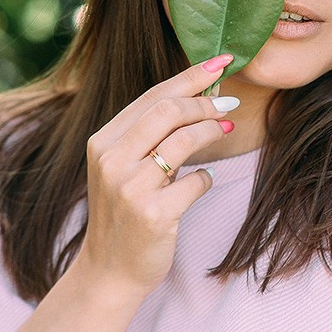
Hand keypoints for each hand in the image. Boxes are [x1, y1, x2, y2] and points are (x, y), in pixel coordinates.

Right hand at [78, 55, 237, 296]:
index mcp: (103, 142)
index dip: (191, 75)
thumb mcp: (124, 166)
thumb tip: (202, 92)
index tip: (222, 61)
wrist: (109, 271)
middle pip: (168, 111)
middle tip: (228, 105)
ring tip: (226, 131)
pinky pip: (195, 182)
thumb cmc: (125, 212)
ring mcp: (130, 188)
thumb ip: (150, 134)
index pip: (153, 96)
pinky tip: (204, 179)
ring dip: (212, 131)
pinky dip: (206, 177)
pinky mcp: (153, 215)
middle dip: (205, 103)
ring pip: (184, 141)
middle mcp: (111, 161)